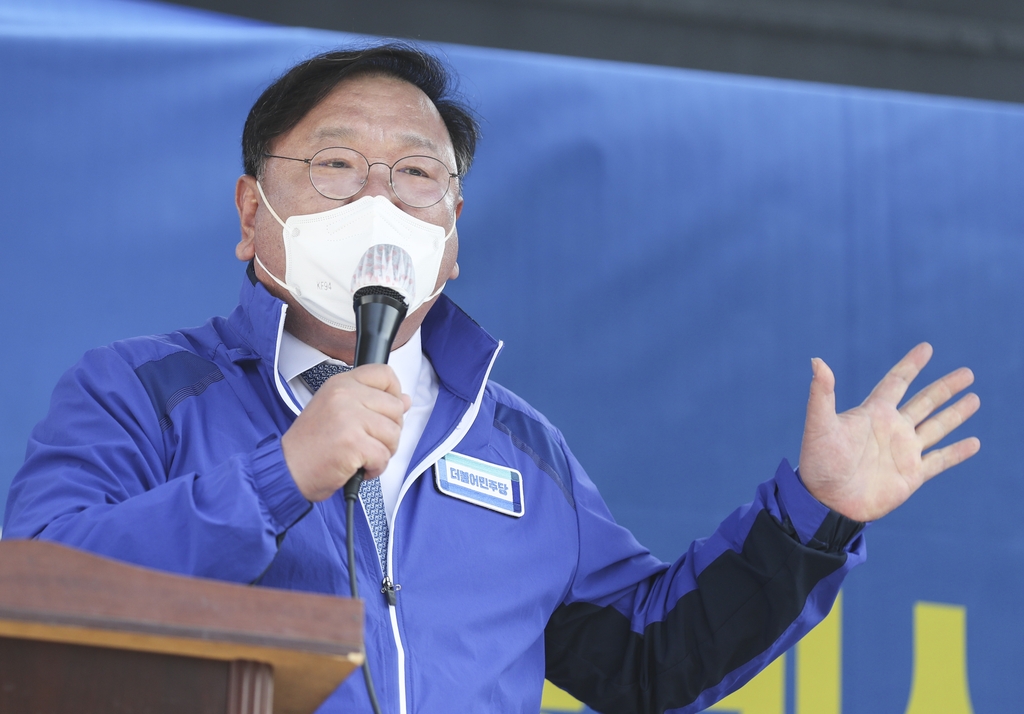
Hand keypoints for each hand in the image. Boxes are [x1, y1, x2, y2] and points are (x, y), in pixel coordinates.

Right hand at [281, 364, 411, 501]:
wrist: (288, 470)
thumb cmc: (311, 444)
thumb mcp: (337, 411)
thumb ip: (371, 402)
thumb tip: (404, 400)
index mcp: (341, 384)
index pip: (384, 374)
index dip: (394, 394)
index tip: (386, 411)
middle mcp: (345, 395)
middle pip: (395, 408)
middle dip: (389, 431)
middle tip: (367, 441)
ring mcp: (349, 418)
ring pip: (394, 433)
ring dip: (383, 452)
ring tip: (360, 455)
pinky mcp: (353, 443)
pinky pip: (384, 456)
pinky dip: (375, 468)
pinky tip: (357, 467)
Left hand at [798, 343, 979, 521]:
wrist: (827, 502)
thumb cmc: (819, 462)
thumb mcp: (819, 425)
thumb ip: (821, 394)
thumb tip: (816, 361)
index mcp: (873, 414)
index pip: (896, 382)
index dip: (911, 365)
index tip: (927, 348)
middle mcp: (891, 429)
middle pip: (924, 402)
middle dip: (945, 387)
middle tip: (967, 373)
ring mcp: (903, 452)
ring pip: (937, 427)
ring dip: (956, 413)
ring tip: (974, 398)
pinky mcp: (912, 476)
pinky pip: (940, 460)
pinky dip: (957, 452)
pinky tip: (974, 442)